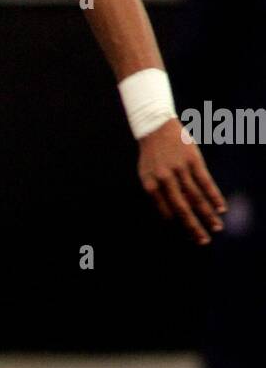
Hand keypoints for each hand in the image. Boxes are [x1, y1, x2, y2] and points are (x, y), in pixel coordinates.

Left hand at [138, 118, 226, 245]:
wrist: (155, 126)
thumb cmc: (152, 155)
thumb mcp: (145, 174)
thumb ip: (156, 193)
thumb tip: (169, 217)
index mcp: (150, 185)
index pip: (166, 211)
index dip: (178, 225)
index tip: (188, 236)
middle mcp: (164, 179)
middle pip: (182, 209)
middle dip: (194, 227)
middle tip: (203, 241)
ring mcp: (179, 169)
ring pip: (196, 197)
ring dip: (208, 215)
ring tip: (217, 227)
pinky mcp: (193, 160)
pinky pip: (205, 182)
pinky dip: (214, 196)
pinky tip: (221, 208)